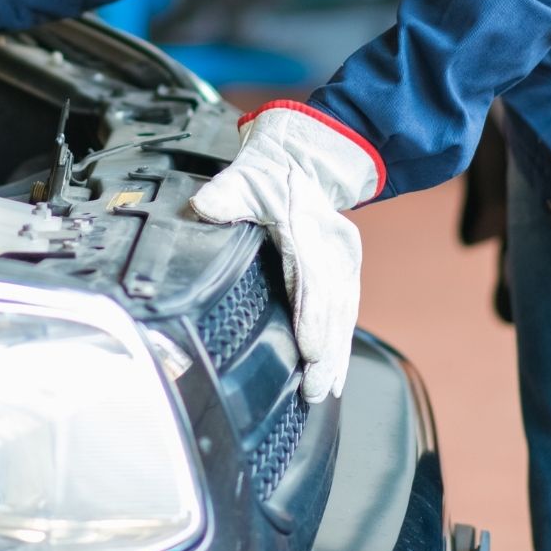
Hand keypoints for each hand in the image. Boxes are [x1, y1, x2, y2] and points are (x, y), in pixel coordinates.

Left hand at [190, 102, 384, 401]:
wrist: (302, 161)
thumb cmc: (269, 173)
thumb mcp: (246, 175)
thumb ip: (227, 192)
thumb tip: (205, 206)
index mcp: (307, 224)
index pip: (313, 274)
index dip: (313, 313)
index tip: (310, 347)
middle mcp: (331, 246)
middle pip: (333, 302)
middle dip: (327, 348)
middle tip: (317, 386)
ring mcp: (340, 259)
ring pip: (343, 312)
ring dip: (337, 353)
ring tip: (326, 389)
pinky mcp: (341, 272)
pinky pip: (345, 311)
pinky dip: (341, 343)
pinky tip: (336, 374)